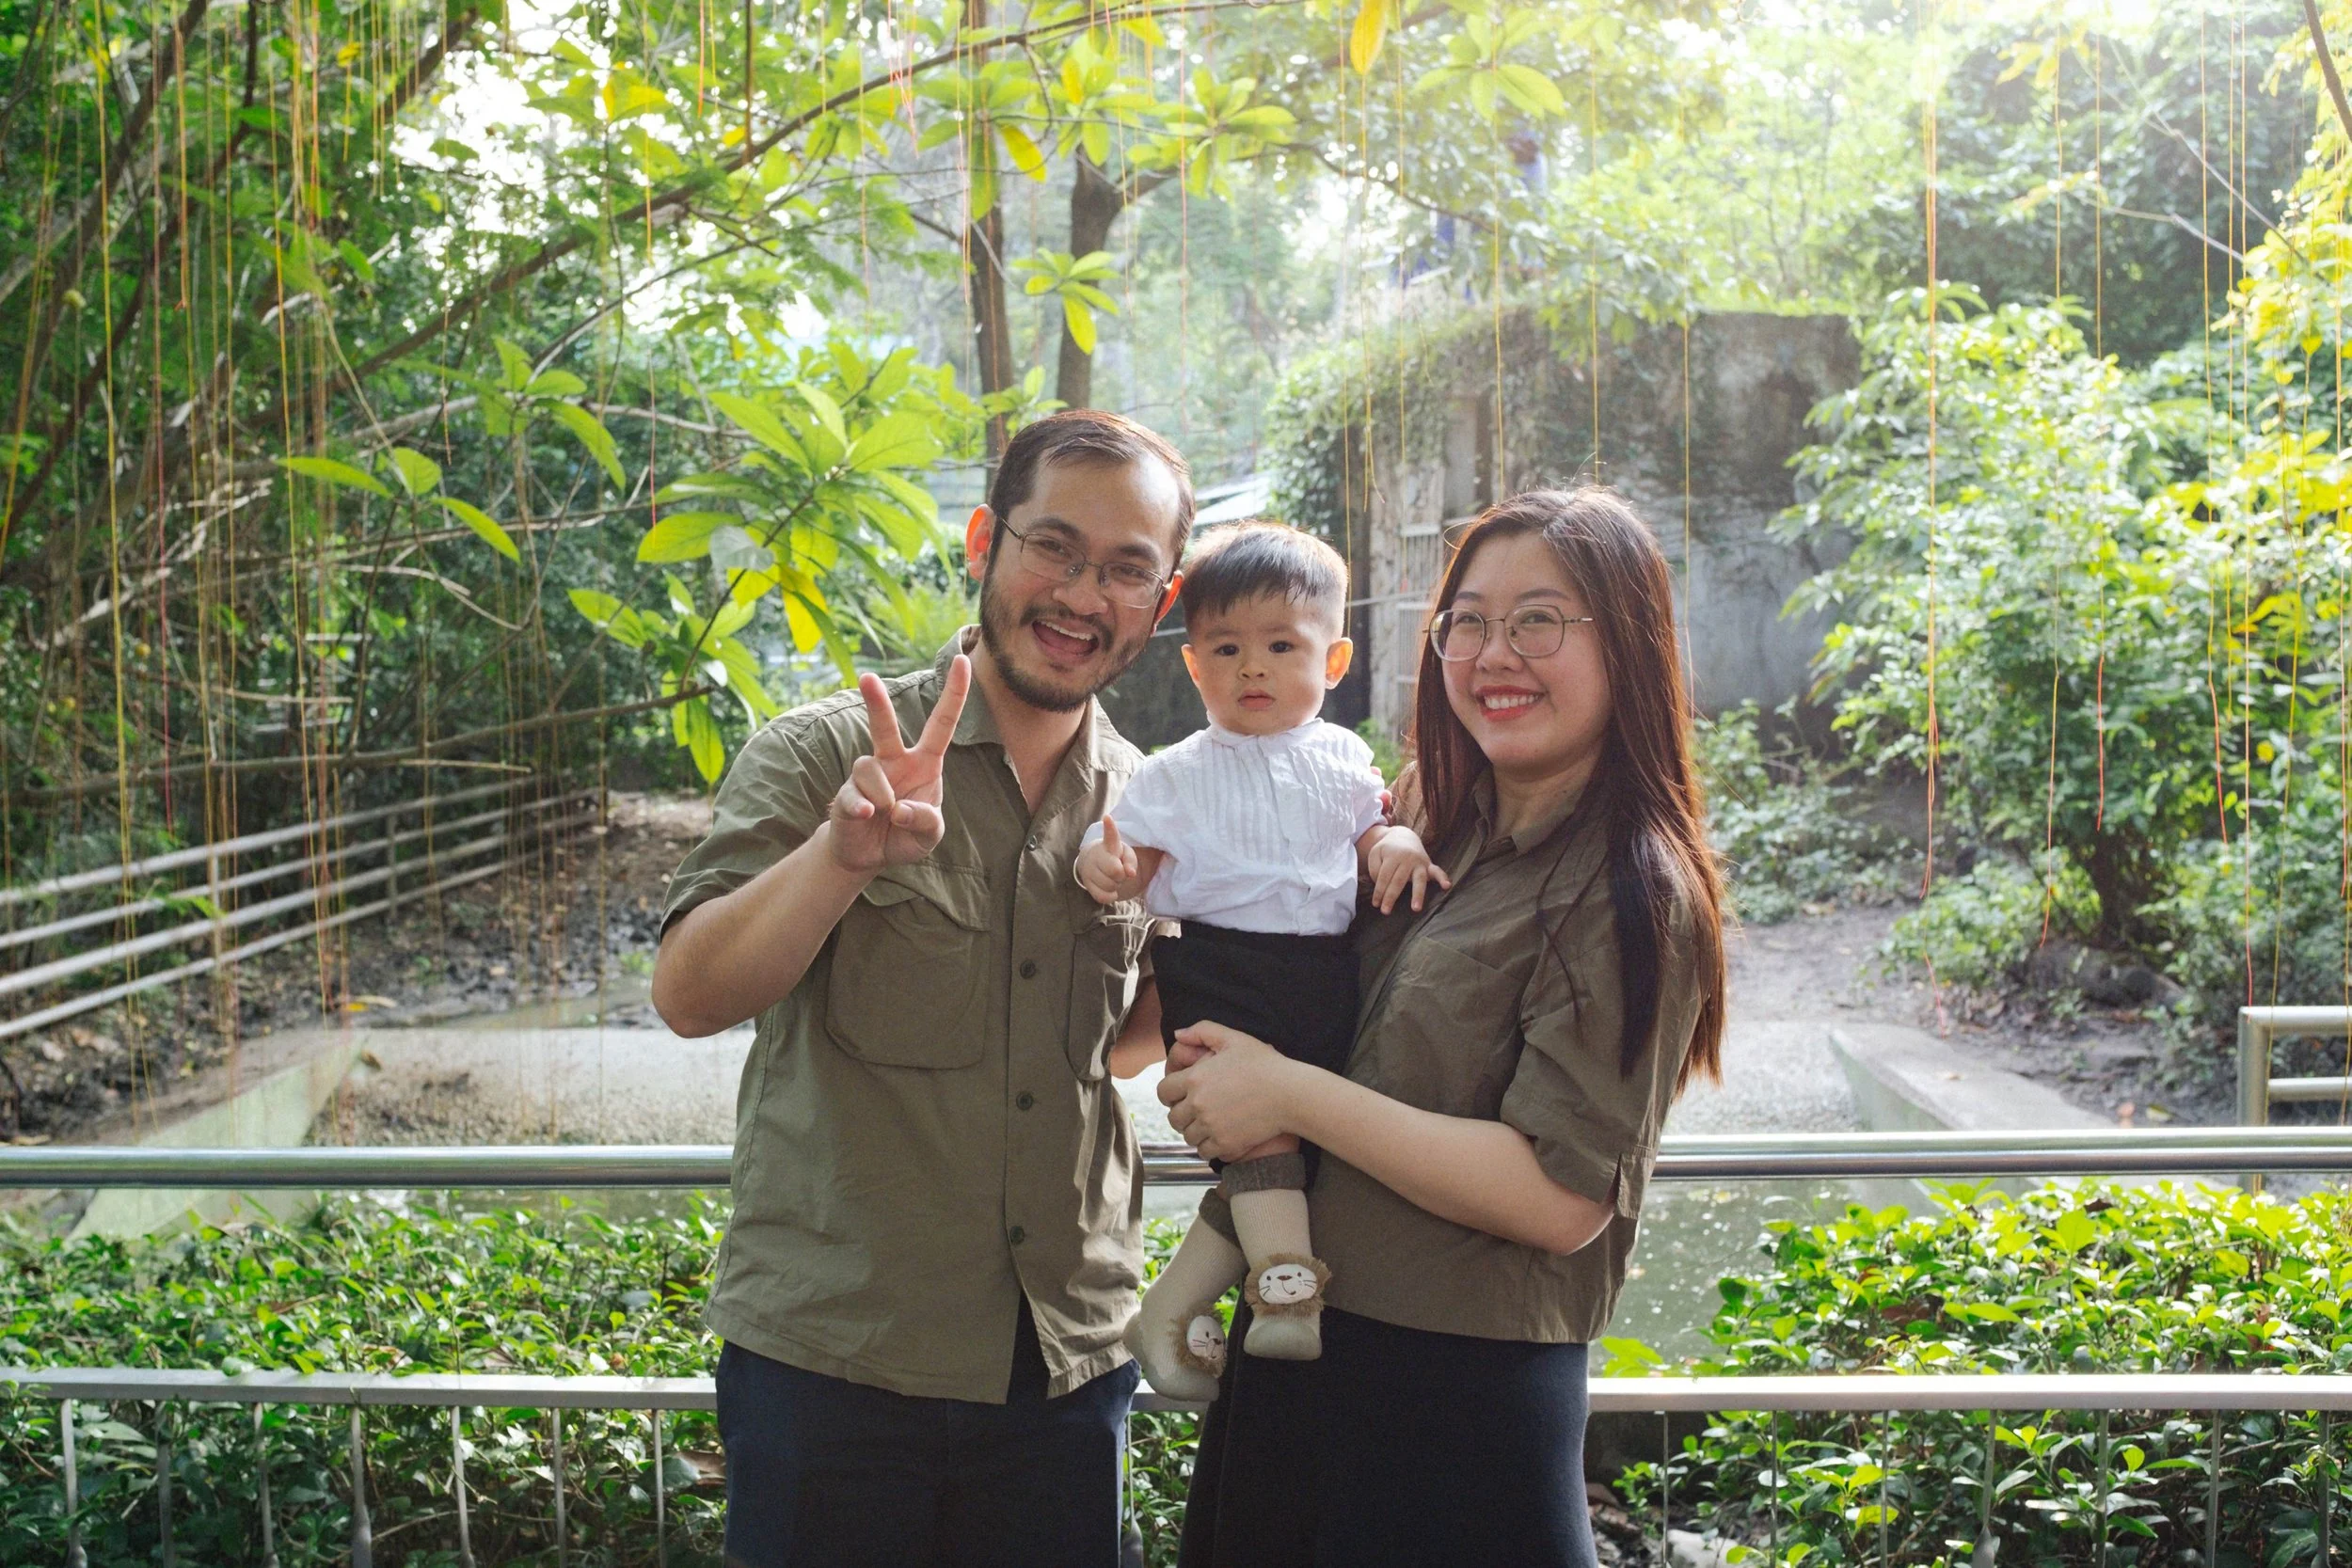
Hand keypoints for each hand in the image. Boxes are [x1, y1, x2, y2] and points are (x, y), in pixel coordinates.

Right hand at [826, 655, 970, 873]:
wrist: (869, 855)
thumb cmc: (905, 835)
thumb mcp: (931, 834)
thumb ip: (927, 821)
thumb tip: (899, 808)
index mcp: (924, 764)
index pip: (942, 724)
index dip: (954, 694)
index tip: (963, 660)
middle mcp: (894, 762)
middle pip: (885, 727)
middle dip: (876, 702)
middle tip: (867, 678)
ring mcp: (868, 776)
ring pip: (869, 768)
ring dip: (883, 796)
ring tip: (885, 815)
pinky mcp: (846, 793)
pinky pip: (854, 794)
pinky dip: (862, 808)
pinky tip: (865, 817)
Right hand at [1075, 814, 1144, 902]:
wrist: (1093, 863)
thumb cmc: (1114, 857)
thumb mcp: (1126, 854)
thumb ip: (1131, 861)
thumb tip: (1130, 873)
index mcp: (1109, 844)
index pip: (1110, 836)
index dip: (1110, 828)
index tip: (1108, 818)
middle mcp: (1096, 855)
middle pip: (1115, 871)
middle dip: (1121, 874)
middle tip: (1118, 870)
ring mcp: (1089, 870)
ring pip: (1109, 885)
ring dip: (1116, 885)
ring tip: (1112, 877)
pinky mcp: (1086, 884)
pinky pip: (1103, 896)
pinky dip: (1111, 895)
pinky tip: (1110, 888)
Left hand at [1158, 1021, 1300, 1161]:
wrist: (1290, 1094)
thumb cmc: (1265, 1064)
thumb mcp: (1234, 1038)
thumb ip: (1203, 1031)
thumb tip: (1178, 1035)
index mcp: (1194, 1079)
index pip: (1163, 1092)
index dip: (1170, 1094)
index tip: (1181, 1096)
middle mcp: (1198, 1104)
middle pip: (1174, 1118)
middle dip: (1182, 1114)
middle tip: (1196, 1112)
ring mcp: (1211, 1127)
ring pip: (1188, 1136)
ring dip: (1195, 1131)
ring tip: (1209, 1124)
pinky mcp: (1225, 1144)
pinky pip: (1204, 1151)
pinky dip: (1208, 1146)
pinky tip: (1219, 1137)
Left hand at [1365, 825, 1449, 913]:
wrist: (1404, 837)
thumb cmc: (1387, 851)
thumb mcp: (1375, 854)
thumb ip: (1374, 869)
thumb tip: (1380, 885)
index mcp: (1393, 856)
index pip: (1384, 877)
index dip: (1379, 891)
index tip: (1375, 904)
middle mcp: (1407, 859)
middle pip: (1398, 881)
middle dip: (1391, 897)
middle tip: (1385, 911)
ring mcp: (1420, 863)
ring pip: (1418, 880)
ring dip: (1417, 895)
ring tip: (1415, 908)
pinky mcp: (1429, 865)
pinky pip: (1438, 871)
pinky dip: (1443, 878)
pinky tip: (1447, 886)